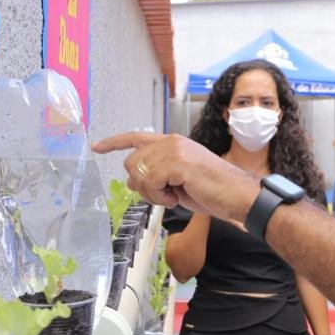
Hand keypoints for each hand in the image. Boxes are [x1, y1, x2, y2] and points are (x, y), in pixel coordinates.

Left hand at [92, 132, 258, 222]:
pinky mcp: (177, 162)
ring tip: (174, 196)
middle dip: (141, 185)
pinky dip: (160, 197)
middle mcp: (171, 141)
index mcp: (172, 143)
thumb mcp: (176, 185)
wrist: (237, 196)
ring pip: (139, 175)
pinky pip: (150, 183)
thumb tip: (131, 182)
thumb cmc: (212, 191)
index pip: (136, 137)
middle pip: (131, 163)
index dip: (114, 142)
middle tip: (163, 196)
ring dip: (152, 194)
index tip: (96, 147)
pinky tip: (177, 198)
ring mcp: (174, 150)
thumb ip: (154, 178)